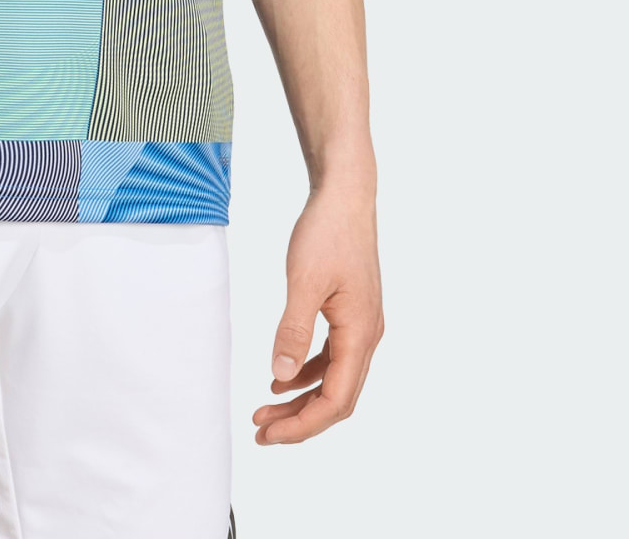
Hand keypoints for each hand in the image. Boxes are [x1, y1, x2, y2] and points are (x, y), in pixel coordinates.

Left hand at [254, 180, 383, 443]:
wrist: (345, 194)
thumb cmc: (327, 231)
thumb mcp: (304, 281)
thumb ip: (293, 331)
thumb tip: (279, 378)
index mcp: (360, 334)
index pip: (336, 401)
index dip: (303, 425)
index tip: (269, 434)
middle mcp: (367, 336)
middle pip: (337, 398)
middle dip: (300, 420)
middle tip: (261, 431)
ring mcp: (361, 325)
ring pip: (334, 379)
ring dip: (301, 398)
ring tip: (265, 409)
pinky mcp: (350, 312)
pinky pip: (331, 357)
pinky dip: (307, 371)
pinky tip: (281, 377)